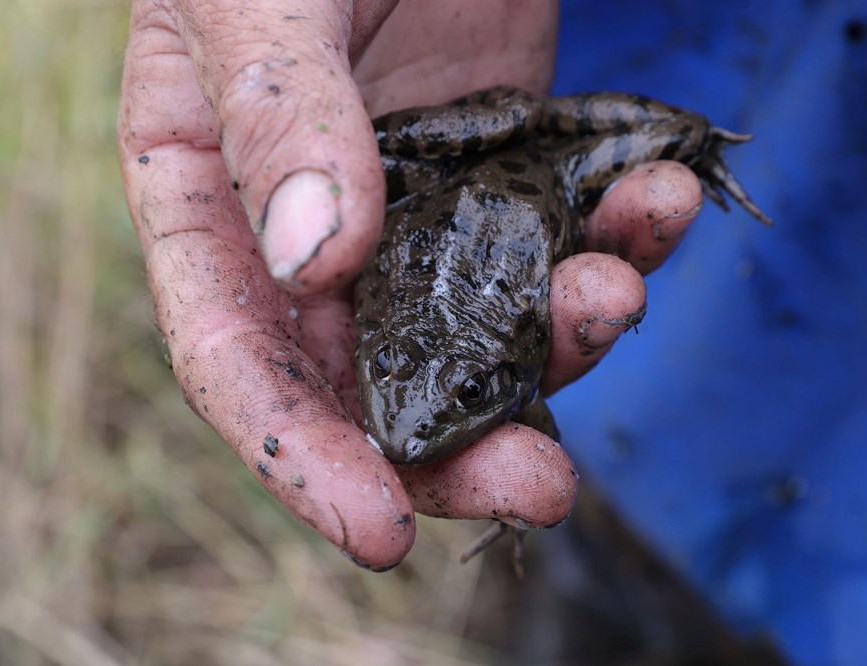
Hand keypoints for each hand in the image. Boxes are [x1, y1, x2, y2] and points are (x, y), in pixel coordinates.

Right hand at [118, 0, 702, 569]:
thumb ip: (274, 114)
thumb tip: (313, 261)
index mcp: (212, 203)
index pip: (240, 361)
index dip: (302, 458)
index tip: (381, 529)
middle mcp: (318, 230)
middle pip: (375, 383)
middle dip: (457, 449)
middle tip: (536, 489)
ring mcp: (423, 206)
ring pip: (486, 327)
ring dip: (560, 339)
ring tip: (614, 292)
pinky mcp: (510, 168)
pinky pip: (564, 236)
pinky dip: (620, 236)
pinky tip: (654, 197)